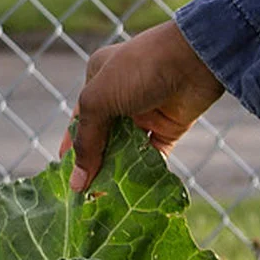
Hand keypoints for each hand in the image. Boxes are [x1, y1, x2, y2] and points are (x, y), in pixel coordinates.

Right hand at [68, 20, 223, 190]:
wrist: (193, 60)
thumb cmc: (138, 69)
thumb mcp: (99, 100)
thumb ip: (86, 141)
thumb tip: (76, 182)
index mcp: (98, 80)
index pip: (79, 119)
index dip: (72, 147)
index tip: (66, 176)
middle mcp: (120, 96)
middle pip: (103, 137)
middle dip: (96, 163)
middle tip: (86, 195)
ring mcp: (145, 112)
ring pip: (127, 148)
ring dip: (119, 169)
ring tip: (108, 198)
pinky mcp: (169, 127)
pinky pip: (153, 154)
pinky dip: (145, 170)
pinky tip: (136, 190)